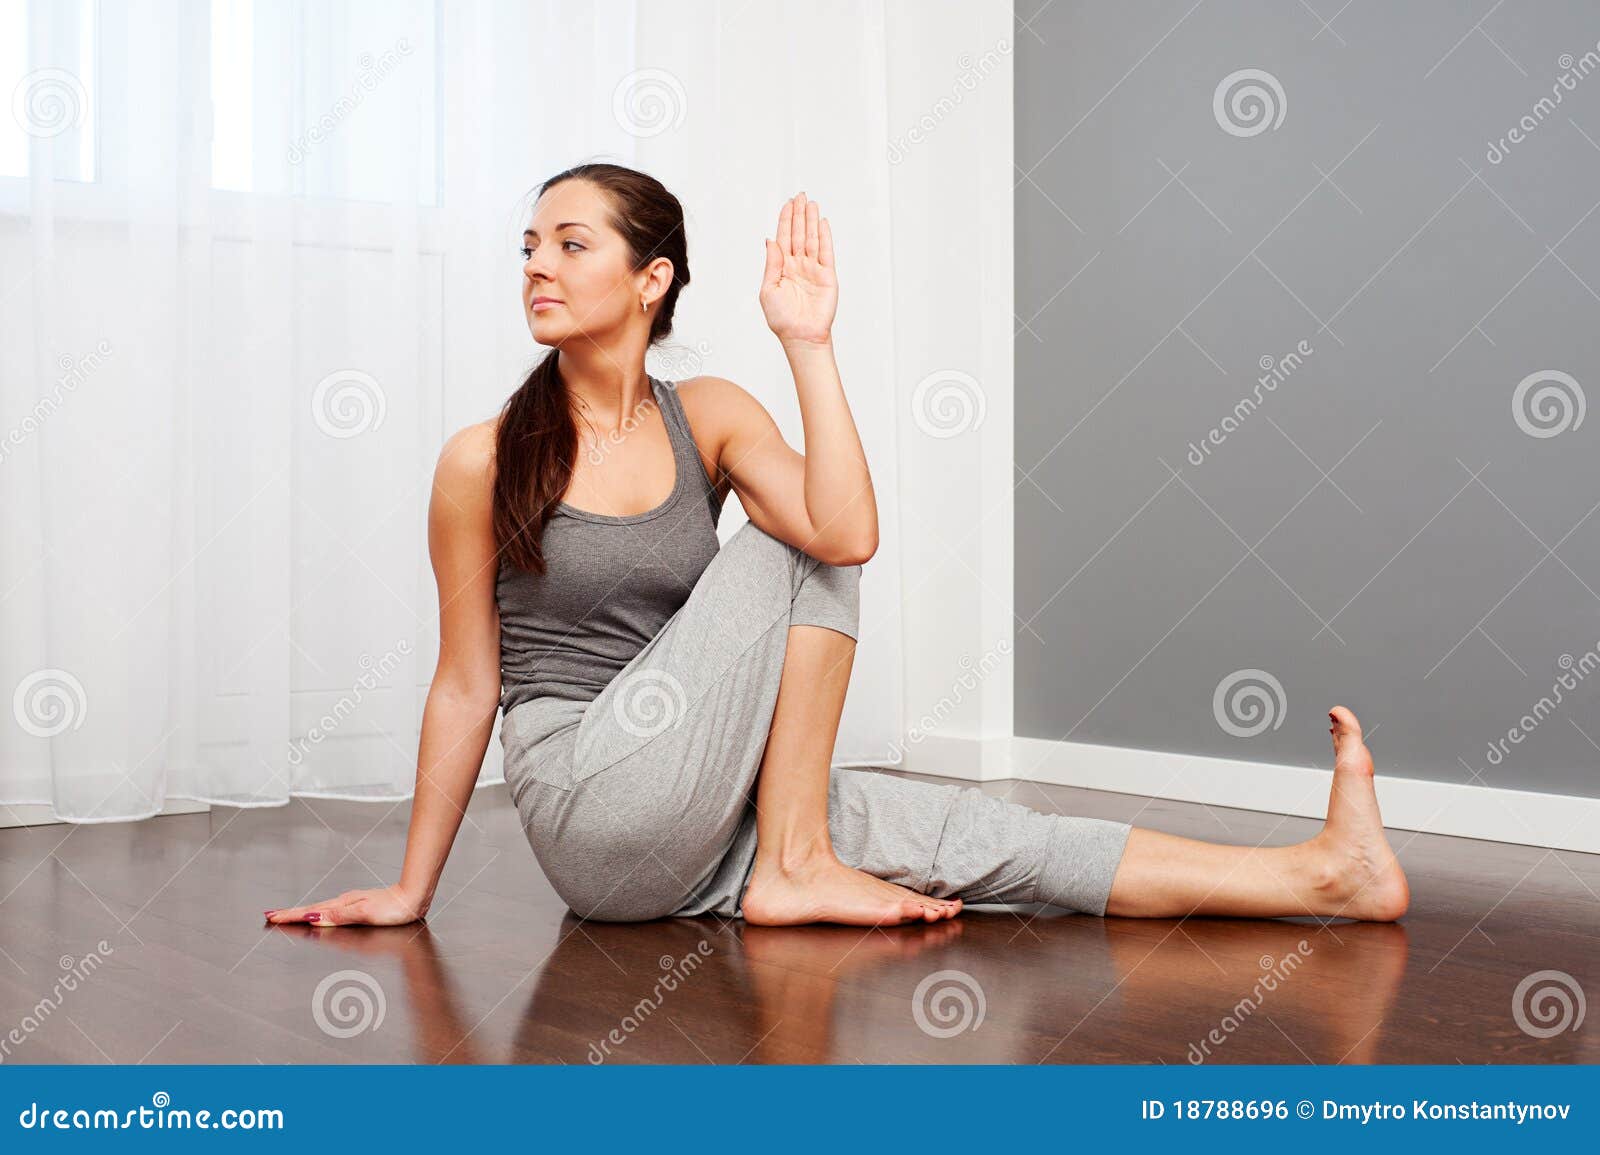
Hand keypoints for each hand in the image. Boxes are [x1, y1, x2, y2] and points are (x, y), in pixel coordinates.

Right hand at [264, 884, 427, 927]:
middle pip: (311, 908)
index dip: (291, 916)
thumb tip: (314, 917)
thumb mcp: (365, 914)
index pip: (311, 912)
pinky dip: (318, 911)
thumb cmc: (394, 908)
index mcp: (343, 905)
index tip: (272, 917)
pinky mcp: (359, 904)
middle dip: (291, 913)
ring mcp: (351, 902)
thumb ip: (339, 916)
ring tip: (288, 915)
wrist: (414, 897)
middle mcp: (344, 902)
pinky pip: (331, 908)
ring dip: (302, 912)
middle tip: (271, 915)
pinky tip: (318, 914)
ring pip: (320, 907)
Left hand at [759, 191, 836, 346]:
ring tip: (811, 203)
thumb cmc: (782, 319)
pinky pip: (826, 252)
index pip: (784, 238)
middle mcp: (798, 265)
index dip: (785, 220)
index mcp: (782, 267)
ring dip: (811, 220)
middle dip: (799, 214)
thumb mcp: (768, 289)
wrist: (800, 335)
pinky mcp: (827, 275)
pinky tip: (822, 222)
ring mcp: (813, 269)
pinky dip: (825, 236)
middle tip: (800, 195)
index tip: (788, 204)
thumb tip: (770, 240)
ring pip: (812, 238)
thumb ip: (771, 263)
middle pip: (798, 233)